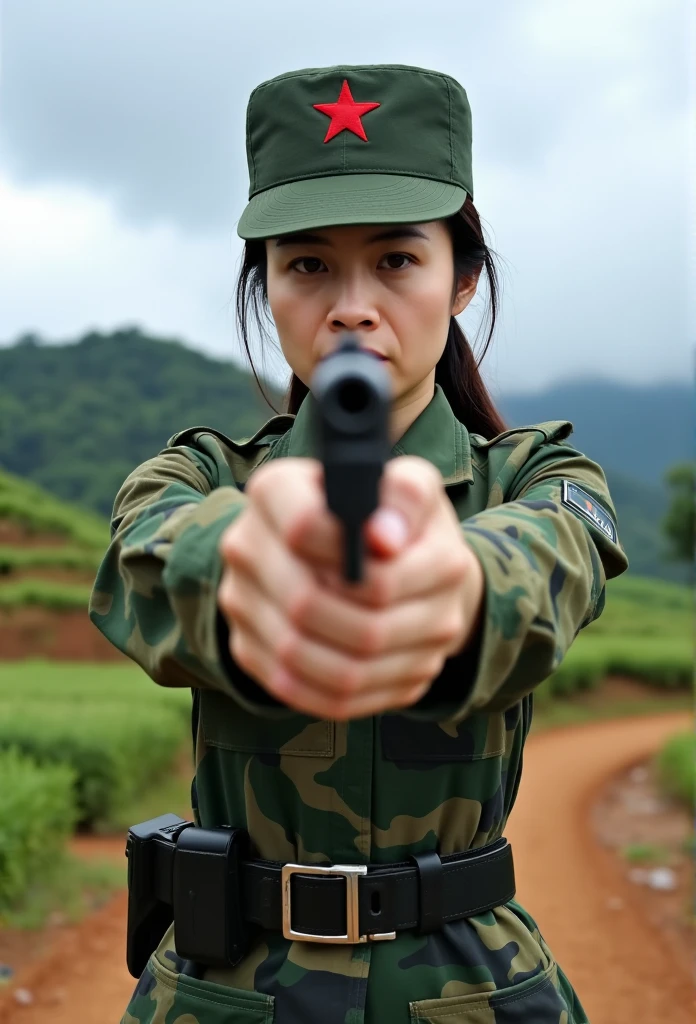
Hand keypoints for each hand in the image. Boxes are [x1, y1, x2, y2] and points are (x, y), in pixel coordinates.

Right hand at [217, 456, 483, 719]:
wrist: (365, 560)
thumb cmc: (395, 523)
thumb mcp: (412, 491)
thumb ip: (405, 500)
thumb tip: (386, 540)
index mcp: (276, 490)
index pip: (303, 526)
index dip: (360, 553)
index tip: (402, 557)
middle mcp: (245, 544)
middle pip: (304, 602)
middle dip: (379, 619)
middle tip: (432, 618)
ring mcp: (240, 600)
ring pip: (302, 655)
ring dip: (373, 661)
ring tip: (422, 650)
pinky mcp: (248, 649)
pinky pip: (299, 689)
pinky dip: (353, 689)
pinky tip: (396, 670)